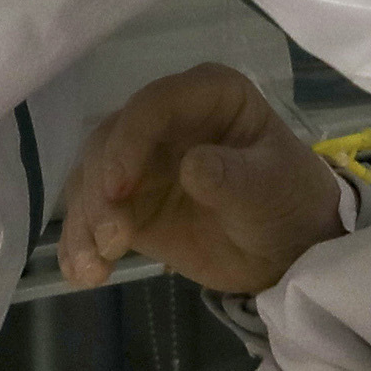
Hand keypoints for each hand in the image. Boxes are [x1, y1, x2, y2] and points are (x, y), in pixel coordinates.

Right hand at [59, 63, 348, 295]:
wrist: (290, 249)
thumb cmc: (290, 201)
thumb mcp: (272, 188)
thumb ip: (234, 177)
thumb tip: (192, 166)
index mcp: (208, 96)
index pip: (152, 104)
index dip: (129, 141)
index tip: (118, 188)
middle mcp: (165, 121)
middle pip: (109, 141)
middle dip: (100, 190)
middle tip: (112, 240)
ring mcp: (141, 162)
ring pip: (91, 180)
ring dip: (84, 223)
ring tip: (95, 267)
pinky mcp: (128, 204)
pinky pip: (91, 218)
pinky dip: (80, 245)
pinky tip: (85, 274)